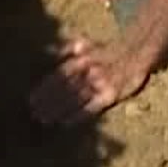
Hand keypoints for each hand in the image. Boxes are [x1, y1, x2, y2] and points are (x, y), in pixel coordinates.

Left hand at [30, 35, 150, 125]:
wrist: (136, 53)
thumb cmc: (107, 50)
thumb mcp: (86, 43)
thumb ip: (67, 48)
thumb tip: (47, 50)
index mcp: (81, 59)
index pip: (58, 76)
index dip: (44, 89)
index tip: (31, 100)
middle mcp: (88, 72)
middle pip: (64, 90)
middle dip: (48, 103)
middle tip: (34, 114)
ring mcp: (100, 84)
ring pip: (75, 100)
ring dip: (59, 111)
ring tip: (45, 120)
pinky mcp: (110, 95)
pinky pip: (92, 107)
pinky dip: (78, 115)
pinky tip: (66, 123)